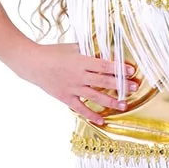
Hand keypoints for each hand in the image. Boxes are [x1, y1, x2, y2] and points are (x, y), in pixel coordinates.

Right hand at [15, 43, 140, 125]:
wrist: (33, 64)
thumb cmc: (54, 52)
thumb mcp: (73, 47)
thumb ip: (89, 50)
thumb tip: (105, 51)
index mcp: (81, 61)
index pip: (104, 65)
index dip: (118, 68)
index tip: (131, 70)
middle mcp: (79, 75)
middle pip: (103, 81)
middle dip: (121, 85)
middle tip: (135, 87)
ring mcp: (72, 88)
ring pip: (95, 96)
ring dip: (111, 101)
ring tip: (125, 105)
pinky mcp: (66, 98)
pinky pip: (80, 108)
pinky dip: (91, 115)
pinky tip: (102, 120)